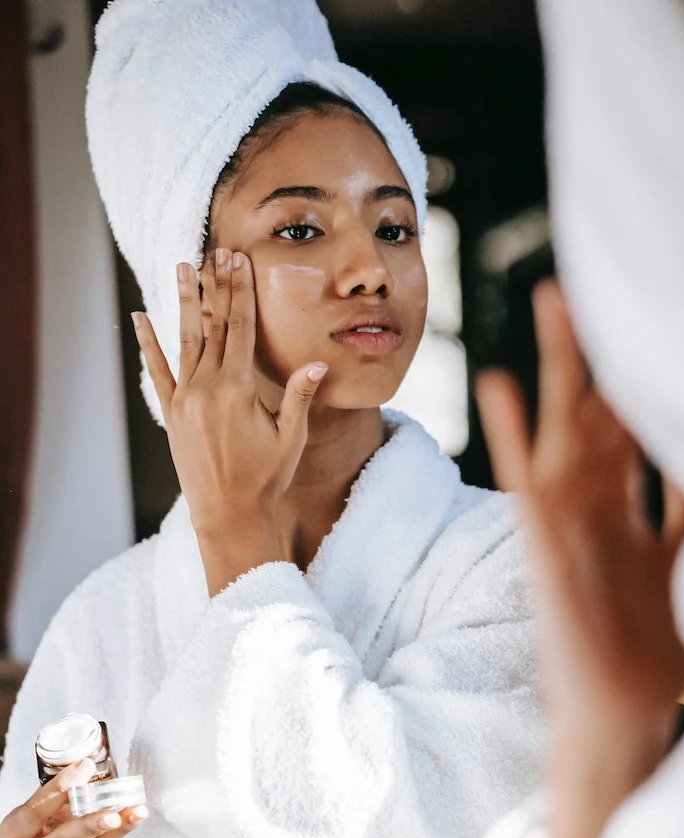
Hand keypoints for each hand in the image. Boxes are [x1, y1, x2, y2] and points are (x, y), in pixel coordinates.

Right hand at [1, 758, 148, 837]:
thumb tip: (93, 759)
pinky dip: (118, 836)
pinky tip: (136, 818)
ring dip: (114, 827)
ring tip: (136, 811)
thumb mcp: (36, 820)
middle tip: (113, 810)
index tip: (84, 769)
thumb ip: (57, 798)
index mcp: (12, 834)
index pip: (34, 809)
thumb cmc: (40, 837)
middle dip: (87, 822)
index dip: (59, 789)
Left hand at [132, 250, 328, 594]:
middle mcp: (206, 388)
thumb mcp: (291, 440)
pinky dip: (149, 344)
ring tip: (184, 268)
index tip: (238, 261)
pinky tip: (141, 318)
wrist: (229, 515)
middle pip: (212, 325)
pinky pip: (158, 372)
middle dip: (216, 286)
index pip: (239, 328)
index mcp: (238, 389)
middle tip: (215, 251)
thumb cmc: (266, 480)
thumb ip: (299, 399)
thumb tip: (317, 365)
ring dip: (186, 302)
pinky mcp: (172, 414)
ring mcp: (185, 399)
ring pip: (184, 340)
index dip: (240, 291)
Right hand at [477, 280, 683, 798]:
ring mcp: (566, 522)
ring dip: (561, 365)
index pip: (640, 430)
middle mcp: (596, 507)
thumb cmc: (657, 651)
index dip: (651, 380)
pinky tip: (498, 384)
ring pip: (565, 428)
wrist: (622, 714)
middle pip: (602, 413)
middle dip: (605, 353)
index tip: (663, 325)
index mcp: (629, 512)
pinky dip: (509, 435)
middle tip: (606, 284)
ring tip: (556, 297)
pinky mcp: (543, 545)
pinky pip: (524, 481)